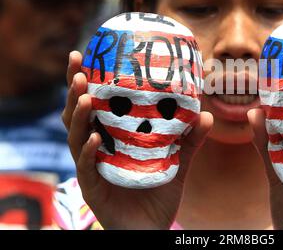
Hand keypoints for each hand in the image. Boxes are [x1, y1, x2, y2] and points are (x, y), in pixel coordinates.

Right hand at [61, 51, 212, 228]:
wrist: (153, 229)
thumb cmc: (158, 193)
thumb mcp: (178, 162)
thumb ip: (190, 140)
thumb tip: (206, 113)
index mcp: (111, 138)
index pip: (94, 104)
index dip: (86, 81)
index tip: (85, 55)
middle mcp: (96, 148)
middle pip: (77, 115)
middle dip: (74, 90)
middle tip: (78, 69)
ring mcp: (92, 168)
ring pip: (75, 137)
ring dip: (78, 115)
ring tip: (85, 97)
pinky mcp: (93, 189)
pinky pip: (86, 168)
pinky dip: (87, 152)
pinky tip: (94, 137)